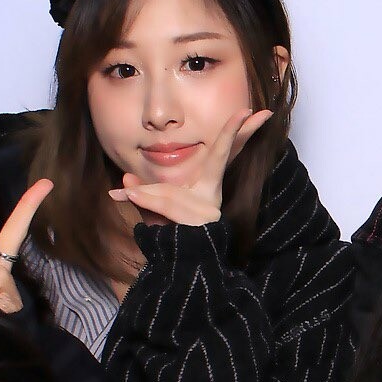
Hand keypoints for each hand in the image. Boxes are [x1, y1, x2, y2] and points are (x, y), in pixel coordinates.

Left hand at [107, 108, 271, 226]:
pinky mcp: (199, 223)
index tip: (254, 112)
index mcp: (207, 185)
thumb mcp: (154, 210)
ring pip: (174, 192)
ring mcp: (209, 209)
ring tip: (124, 193)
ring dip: (147, 195)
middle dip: (237, 134)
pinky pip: (168, 207)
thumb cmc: (171, 238)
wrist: (179, 268)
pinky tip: (128, 195)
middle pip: (224, 158)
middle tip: (258, 112)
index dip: (236, 133)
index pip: (224, 154)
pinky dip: (147, 203)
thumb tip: (124, 180)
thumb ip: (142, 193)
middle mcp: (212, 194)